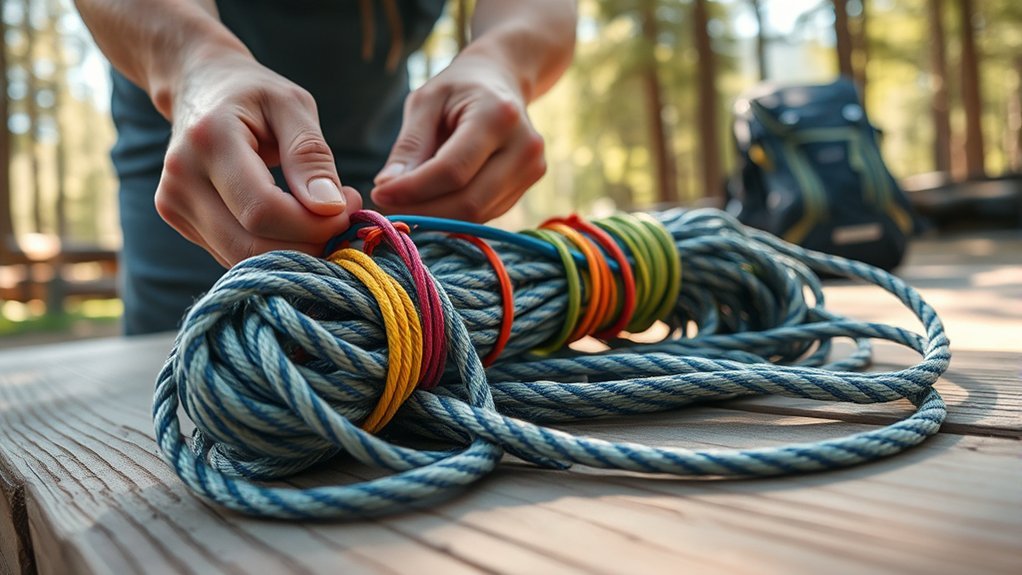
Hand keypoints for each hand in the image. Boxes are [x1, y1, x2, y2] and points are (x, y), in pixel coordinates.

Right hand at [155, 50, 361, 266]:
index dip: (314, 223)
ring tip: (322, 217)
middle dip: (310, 243)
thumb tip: (330, 208)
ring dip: (295, 252)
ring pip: (243, 259)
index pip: (263, 210)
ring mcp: (173, 203)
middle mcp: (181, 178)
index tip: (349, 207)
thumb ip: (311, 155)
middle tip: (344, 217)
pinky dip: (272, 249)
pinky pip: (234, 254)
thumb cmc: (253, 93)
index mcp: (209, 140)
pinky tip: (292, 222)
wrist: (198, 85)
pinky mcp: (179, 219)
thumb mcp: (292, 105)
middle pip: (252, 246)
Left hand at [369, 53, 546, 221]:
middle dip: (423, 212)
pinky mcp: (527, 185)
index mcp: (498, 116)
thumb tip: (387, 189)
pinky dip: (454, 215)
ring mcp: (532, 169)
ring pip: (477, 215)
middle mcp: (524, 147)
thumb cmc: (459, 88)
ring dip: (436, 218)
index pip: (452, 170)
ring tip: (407, 202)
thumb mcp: (425, 102)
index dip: (413, 190)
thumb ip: (409, 146)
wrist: (503, 79)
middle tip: (389, 207)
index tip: (378, 193)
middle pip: (468, 201)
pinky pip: (485, 214)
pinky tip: (434, 199)